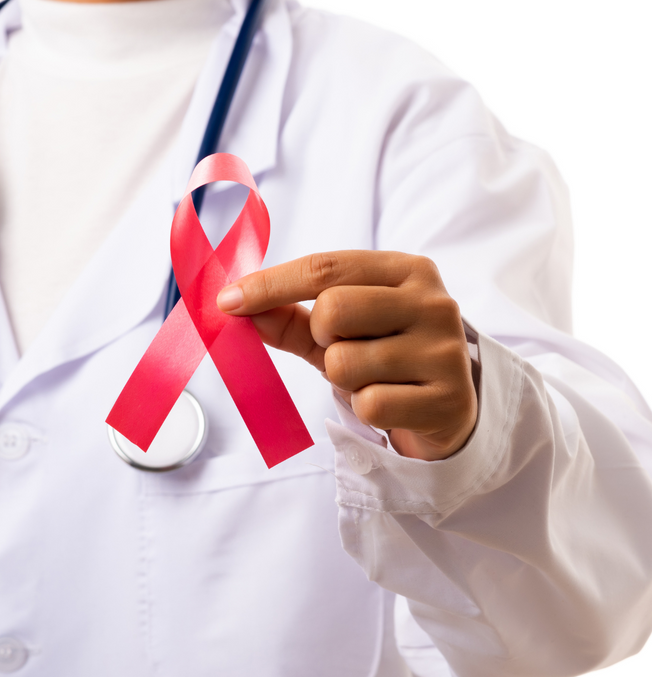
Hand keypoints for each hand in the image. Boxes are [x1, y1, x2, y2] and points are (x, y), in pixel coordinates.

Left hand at [216, 251, 477, 461]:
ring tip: (372, 377)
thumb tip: (236, 306)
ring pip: (344, 363)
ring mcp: (444, 351)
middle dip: (320, 336)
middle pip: (332, 310)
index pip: (325, 267)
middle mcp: (433, 303)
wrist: (449, 407)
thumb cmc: (386, 359)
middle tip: (341, 347)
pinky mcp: (447, 399)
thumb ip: (292, 317)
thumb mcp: (342, 331)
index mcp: (407, 271)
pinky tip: (392, 402)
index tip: (228, 301)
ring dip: (343, 378)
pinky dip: (366, 409)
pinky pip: (369, 405)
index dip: (270, 284)